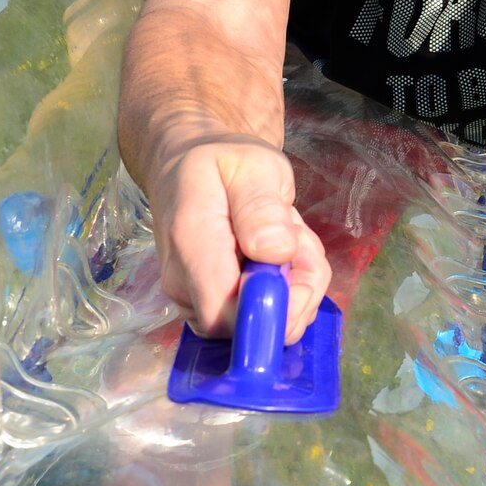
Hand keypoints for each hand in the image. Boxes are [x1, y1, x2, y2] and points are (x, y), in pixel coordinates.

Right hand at [147, 133, 329, 343]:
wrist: (191, 166)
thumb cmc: (224, 163)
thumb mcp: (253, 165)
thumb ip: (261, 207)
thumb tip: (275, 253)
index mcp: (191, 246)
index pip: (224, 314)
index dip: (270, 308)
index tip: (295, 266)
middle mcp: (185, 284)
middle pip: (251, 322)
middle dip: (295, 287)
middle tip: (299, 236)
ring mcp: (196, 300)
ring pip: (265, 319)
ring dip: (297, 281)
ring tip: (289, 233)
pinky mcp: (214, 305)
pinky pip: (264, 312)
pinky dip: (289, 284)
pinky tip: (282, 249)